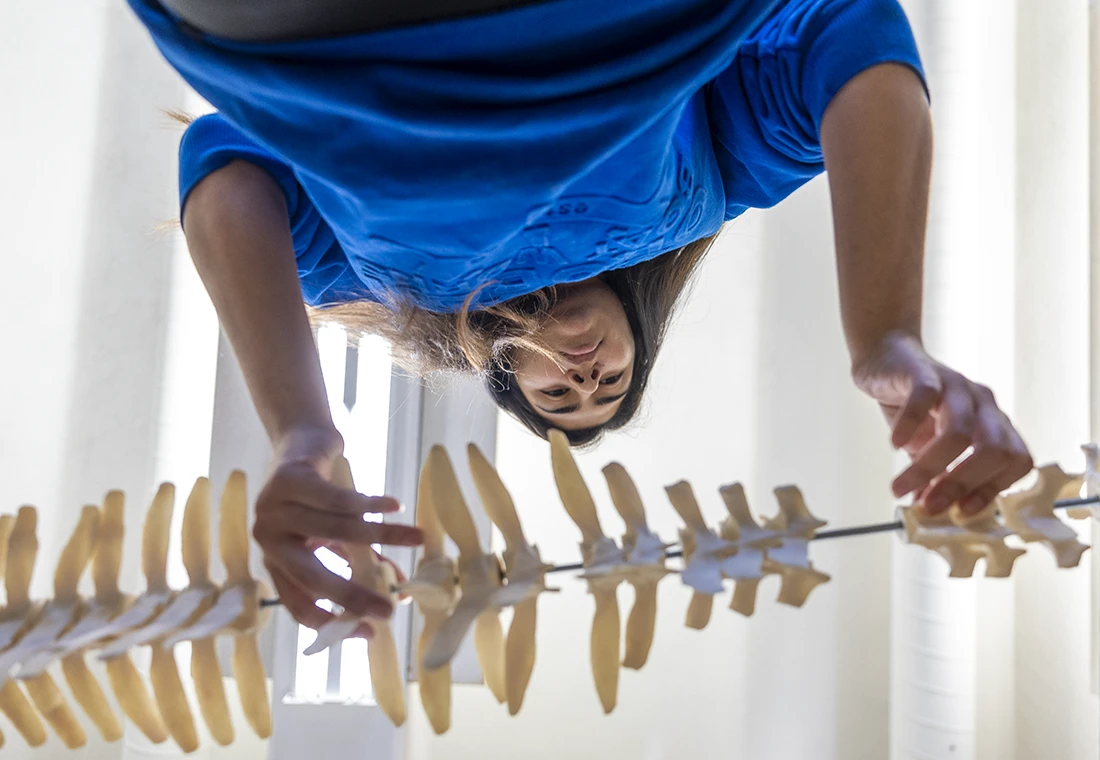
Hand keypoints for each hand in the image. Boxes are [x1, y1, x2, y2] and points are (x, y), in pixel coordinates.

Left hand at [253, 427, 422, 632]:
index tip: (371, 631)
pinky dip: (372, 505)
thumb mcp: (337, 536)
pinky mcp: (289, 479)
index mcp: (275, 561)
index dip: (334, 623)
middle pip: (312, 577)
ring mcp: (274, 508)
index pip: (299, 604)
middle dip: (353, 595)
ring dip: (383, 537)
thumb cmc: (320, 497)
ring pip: (336, 531)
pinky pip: (338, 499)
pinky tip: (395, 506)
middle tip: (390, 608)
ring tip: (417, 539)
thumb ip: (362, 562)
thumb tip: (401, 591)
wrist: (301, 444)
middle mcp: (268, 540)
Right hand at [852, 333, 1032, 514]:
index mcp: (993, 423)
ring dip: (929, 468)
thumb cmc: (910, 404)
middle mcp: (983, 403)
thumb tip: (928, 511)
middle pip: (993, 449)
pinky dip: (909, 426)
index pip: (1016, 459)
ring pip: (958, 432)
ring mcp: (956, 386)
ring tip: (900, 487)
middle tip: (929, 506)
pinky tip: (894, 444)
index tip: (964, 511)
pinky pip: (923, 400)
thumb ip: (935, 474)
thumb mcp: (927, 445)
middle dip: (961, 485)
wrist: (884, 357)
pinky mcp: (925, 373)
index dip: (994, 488)